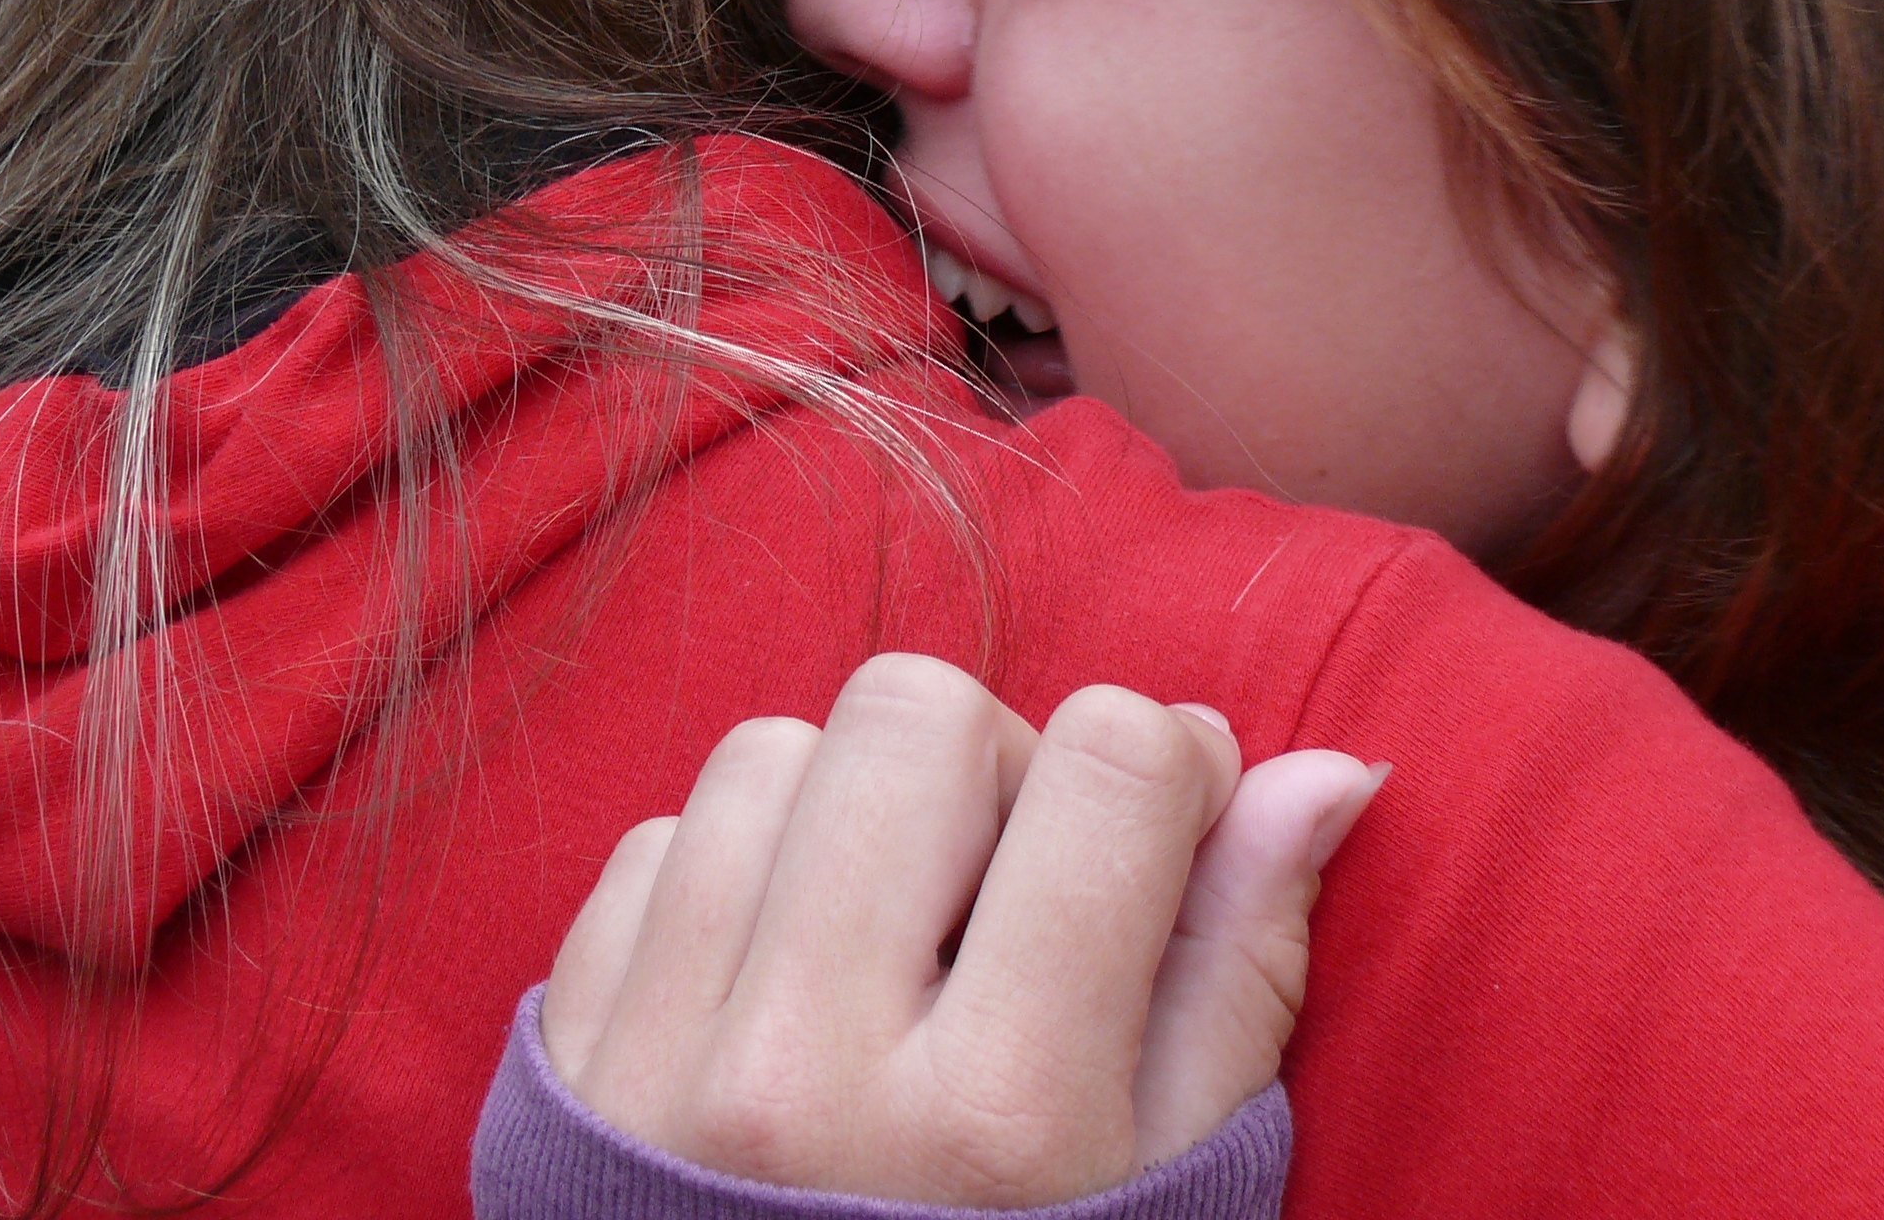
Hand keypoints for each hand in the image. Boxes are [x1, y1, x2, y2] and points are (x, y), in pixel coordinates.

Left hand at [540, 654, 1381, 1207]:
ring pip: (775, 751)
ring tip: (896, 951)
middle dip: (998, 773)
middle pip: (924, 713)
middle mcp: (810, 1070)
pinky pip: (653, 843)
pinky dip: (736, 885)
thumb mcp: (1160, 1215)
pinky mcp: (561, 1063)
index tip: (1165, 845)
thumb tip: (1322, 771)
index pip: (1111, 762)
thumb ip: (1238, 982)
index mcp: (999, 1120)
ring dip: (856, 817)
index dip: (1169, 772)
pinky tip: (787, 998)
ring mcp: (658, 1063)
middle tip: (1017, 903)